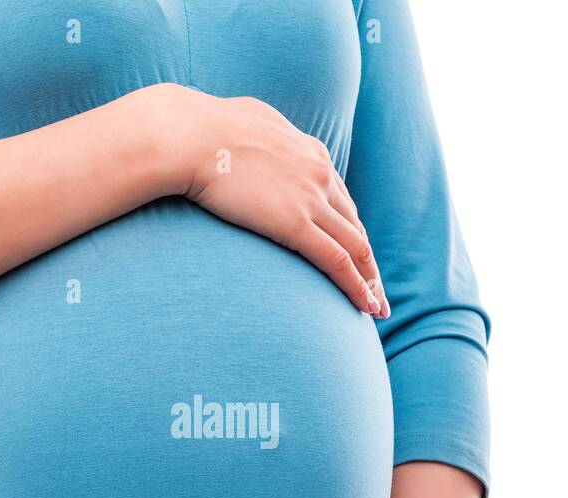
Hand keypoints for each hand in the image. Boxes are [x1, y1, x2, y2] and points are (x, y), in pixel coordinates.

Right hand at [163, 85, 389, 317]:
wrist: (190, 135)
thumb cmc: (200, 128)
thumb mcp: (241, 121)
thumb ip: (255, 136)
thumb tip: (243, 137)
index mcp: (309, 151)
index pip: (340, 199)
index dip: (349, 230)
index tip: (355, 253)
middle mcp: (320, 174)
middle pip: (354, 226)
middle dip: (368, 261)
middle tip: (376, 289)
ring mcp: (311, 199)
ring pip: (355, 247)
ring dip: (370, 280)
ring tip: (377, 307)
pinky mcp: (295, 224)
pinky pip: (338, 261)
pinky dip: (357, 286)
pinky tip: (366, 306)